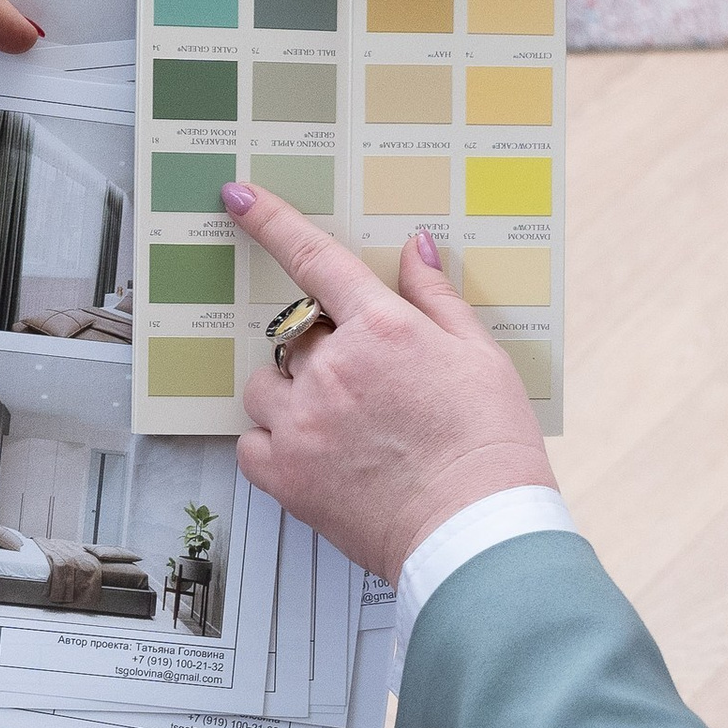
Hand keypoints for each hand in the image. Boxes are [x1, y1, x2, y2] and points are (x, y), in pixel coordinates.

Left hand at [224, 183, 556, 586]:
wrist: (474, 531)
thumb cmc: (488, 447)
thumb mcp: (480, 356)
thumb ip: (437, 298)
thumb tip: (415, 248)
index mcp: (381, 329)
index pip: (314, 259)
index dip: (270, 220)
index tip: (238, 196)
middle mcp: (332, 369)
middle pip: (294, 333)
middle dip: (319, 347)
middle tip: (364, 385)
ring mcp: (302, 422)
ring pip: (264, 385)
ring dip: (289, 392)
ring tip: (338, 423)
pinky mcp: (285, 475)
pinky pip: (250, 442)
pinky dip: (271, 443)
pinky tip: (313, 454)